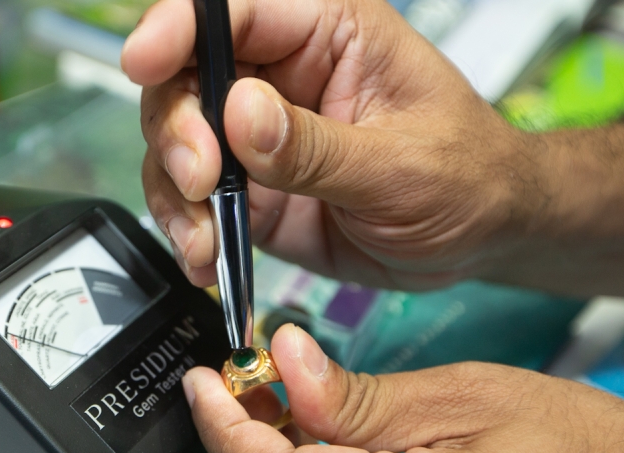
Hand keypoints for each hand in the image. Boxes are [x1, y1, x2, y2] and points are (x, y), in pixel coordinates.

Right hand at [122, 0, 540, 290]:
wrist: (476, 241)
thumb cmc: (466, 178)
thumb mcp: (401, 164)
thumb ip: (317, 147)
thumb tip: (241, 115)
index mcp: (328, 34)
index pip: (236, 10)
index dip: (180, 28)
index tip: (147, 61)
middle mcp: (280, 77)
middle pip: (185, 77)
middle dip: (176, 130)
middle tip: (201, 180)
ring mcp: (258, 138)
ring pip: (176, 143)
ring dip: (174, 192)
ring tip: (203, 238)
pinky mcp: (250, 192)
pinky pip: (193, 203)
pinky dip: (187, 231)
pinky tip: (206, 257)